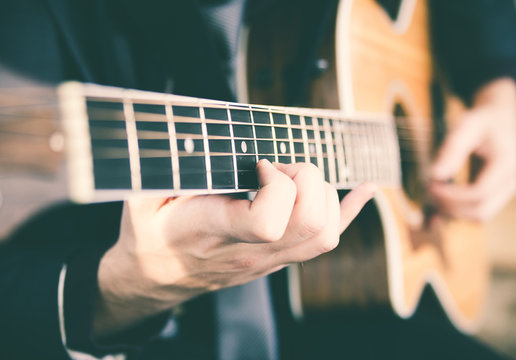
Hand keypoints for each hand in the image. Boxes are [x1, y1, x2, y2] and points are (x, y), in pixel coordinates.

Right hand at [94, 160, 375, 336]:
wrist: (154, 277)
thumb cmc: (150, 232)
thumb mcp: (145, 193)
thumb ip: (172, 163)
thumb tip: (200, 124)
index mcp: (212, 230)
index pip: (267, 221)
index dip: (277, 185)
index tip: (261, 164)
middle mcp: (248, 251)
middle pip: (310, 224)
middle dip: (308, 180)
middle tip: (281, 167)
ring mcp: (267, 260)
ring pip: (325, 236)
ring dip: (323, 194)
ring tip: (293, 179)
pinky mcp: (277, 260)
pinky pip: (325, 242)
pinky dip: (348, 212)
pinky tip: (362, 191)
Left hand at [429, 78, 515, 221]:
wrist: (498, 120)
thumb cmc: (482, 121)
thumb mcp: (466, 127)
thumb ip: (451, 150)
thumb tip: (435, 175)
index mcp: (505, 165)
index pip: (479, 193)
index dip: (451, 195)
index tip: (430, 185)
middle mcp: (509, 184)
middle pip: (479, 211)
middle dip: (450, 206)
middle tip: (427, 190)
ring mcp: (503, 193)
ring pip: (478, 217)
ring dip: (452, 212)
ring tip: (431, 193)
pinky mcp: (494, 197)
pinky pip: (475, 214)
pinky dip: (455, 214)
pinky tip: (434, 210)